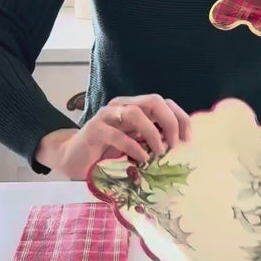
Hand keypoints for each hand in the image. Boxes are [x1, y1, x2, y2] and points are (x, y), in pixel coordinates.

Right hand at [35, 94, 190, 179]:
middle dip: (170, 121)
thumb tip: (179, 146)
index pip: (163, 103)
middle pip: (153, 101)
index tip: (188, 139)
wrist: (72, 159)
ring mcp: (107, 116)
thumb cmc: (106, 153)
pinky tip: (141, 160)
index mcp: (134, 107)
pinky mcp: (95, 130)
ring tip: (160, 152)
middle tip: (175, 144)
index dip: (180, 117)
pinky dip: (133, 147)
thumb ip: (151, 140)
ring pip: (136, 113)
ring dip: (153, 133)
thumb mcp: (134, 144)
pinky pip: (117, 134)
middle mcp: (122, 106)